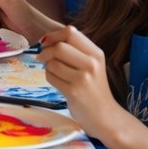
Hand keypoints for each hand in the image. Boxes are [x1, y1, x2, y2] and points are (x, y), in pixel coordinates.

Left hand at [39, 26, 121, 140]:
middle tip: (42, 58)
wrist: (104, 115)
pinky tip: (59, 83)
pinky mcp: (73, 91)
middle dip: (46, 51)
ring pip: (52, 63)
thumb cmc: (93, 88)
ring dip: (47, 67)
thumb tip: (45, 39)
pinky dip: (50, 77)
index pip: (71, 32)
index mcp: (96, 53)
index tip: (47, 43)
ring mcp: (83, 78)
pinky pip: (51, 77)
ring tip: (56, 73)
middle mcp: (92, 63)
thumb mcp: (91, 64)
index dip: (54, 35)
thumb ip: (74, 50)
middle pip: (59, 46)